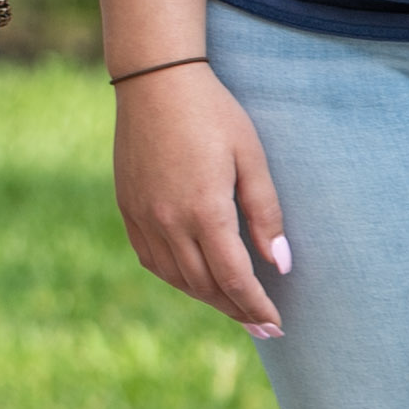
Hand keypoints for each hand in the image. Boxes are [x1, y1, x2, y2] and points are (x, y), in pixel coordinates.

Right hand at [112, 62, 287, 338]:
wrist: (155, 81)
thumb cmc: (212, 113)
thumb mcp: (251, 157)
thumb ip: (266, 213)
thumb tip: (280, 264)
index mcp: (204, 210)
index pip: (234, 278)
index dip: (256, 306)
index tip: (277, 324)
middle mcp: (168, 221)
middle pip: (204, 286)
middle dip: (237, 310)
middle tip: (263, 327)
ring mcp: (143, 216)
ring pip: (175, 277)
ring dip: (207, 297)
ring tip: (233, 306)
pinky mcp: (128, 207)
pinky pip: (150, 258)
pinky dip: (175, 277)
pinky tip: (193, 279)